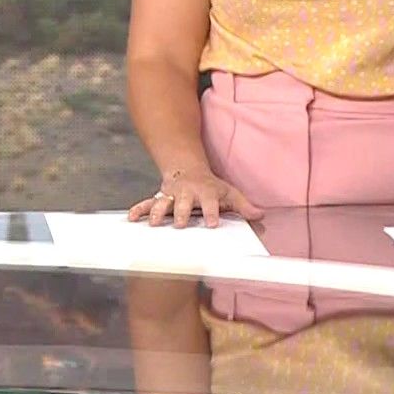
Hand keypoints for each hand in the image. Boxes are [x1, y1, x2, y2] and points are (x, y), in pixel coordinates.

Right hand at [127, 167, 264, 227]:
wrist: (187, 169)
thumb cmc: (210, 186)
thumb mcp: (229, 193)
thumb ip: (244, 206)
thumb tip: (260, 216)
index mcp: (205, 192)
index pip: (210, 203)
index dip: (212, 212)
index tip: (212, 223)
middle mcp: (187, 193)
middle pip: (183, 203)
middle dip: (180, 212)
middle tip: (179, 224)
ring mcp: (171, 195)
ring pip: (163, 202)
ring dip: (157, 212)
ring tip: (154, 223)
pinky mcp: (159, 197)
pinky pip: (147, 203)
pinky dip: (139, 209)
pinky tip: (132, 218)